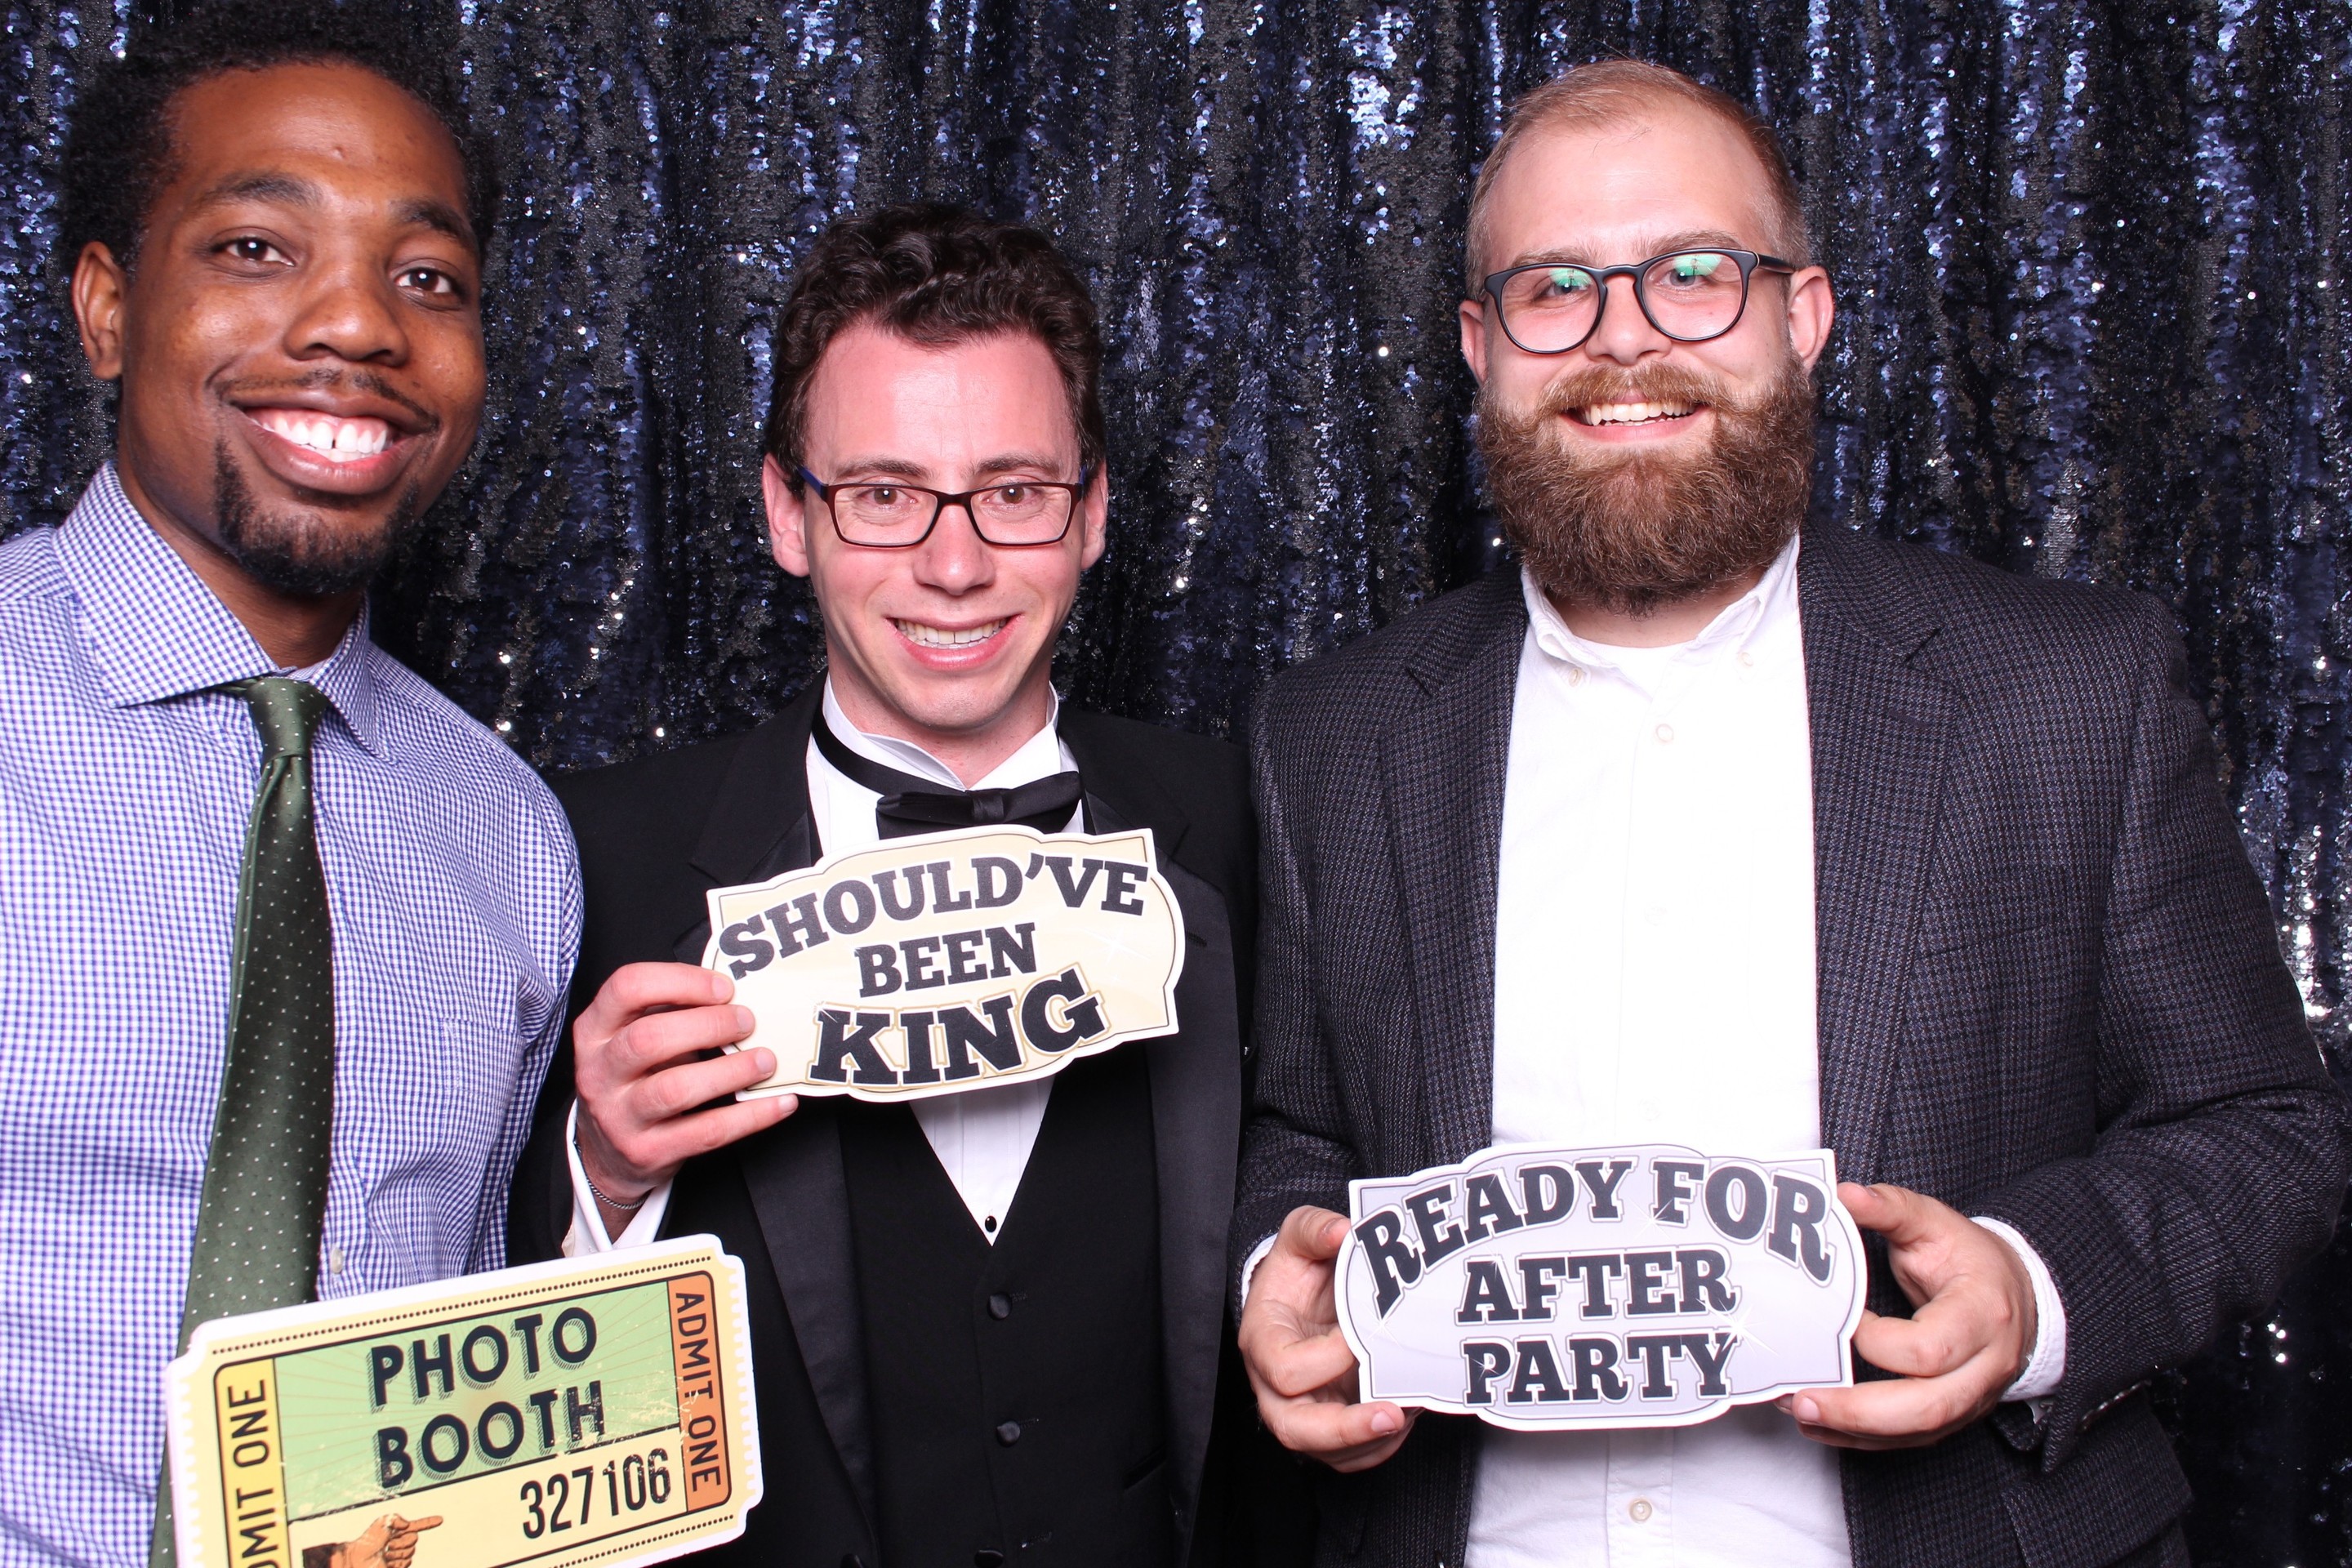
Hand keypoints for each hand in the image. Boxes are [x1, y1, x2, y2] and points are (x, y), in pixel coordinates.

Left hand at [330, 1515, 440, 1567]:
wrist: (357, 1560)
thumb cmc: (367, 1541)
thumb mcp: (381, 1522)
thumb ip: (395, 1518)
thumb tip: (407, 1524)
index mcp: (398, 1531)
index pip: (418, 1525)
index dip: (429, 1522)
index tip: (441, 1519)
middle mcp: (400, 1543)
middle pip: (414, 1539)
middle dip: (401, 1541)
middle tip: (387, 1545)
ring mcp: (399, 1556)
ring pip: (410, 1552)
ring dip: (397, 1553)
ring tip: (384, 1554)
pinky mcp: (398, 1567)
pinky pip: (406, 1563)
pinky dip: (397, 1562)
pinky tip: (386, 1563)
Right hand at [573, 962, 796, 1233]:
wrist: (608, 1156)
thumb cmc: (634, 1080)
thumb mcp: (634, 1039)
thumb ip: (670, 1012)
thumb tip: (739, 994)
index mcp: (595, 1031)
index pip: (626, 987)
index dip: (680, 981)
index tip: (724, 987)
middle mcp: (599, 1072)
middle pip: (648, 1038)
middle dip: (708, 1025)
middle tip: (748, 1022)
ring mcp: (619, 1116)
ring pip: (674, 1089)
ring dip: (730, 1071)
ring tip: (766, 1060)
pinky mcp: (647, 1152)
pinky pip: (706, 1133)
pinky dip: (750, 1116)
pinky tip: (780, 1102)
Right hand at [1237, 1204, 1416, 1471]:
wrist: (1301, 1296)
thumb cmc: (1297, 1272)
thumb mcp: (1298, 1238)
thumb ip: (1315, 1228)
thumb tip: (1342, 1231)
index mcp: (1262, 1342)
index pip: (1284, 1370)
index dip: (1324, 1359)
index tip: (1358, 1337)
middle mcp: (1273, 1387)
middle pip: (1294, 1430)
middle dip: (1346, 1429)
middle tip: (1392, 1413)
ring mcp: (1301, 1411)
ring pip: (1327, 1452)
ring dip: (1371, 1440)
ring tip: (1410, 1411)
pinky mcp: (1328, 1426)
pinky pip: (1350, 1457)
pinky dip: (1381, 1445)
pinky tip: (1406, 1416)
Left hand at [1778, 1181, 2036, 1448]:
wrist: (2015, 1294)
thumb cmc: (1972, 1260)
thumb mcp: (1936, 1223)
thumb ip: (1891, 1208)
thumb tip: (1846, 1195)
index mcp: (1982, 1316)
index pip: (1929, 1349)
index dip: (1878, 1340)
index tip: (1843, 1318)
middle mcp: (1984, 1367)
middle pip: (1927, 1408)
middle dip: (1860, 1411)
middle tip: (1803, 1400)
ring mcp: (1971, 1398)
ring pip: (1918, 1433)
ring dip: (1854, 1429)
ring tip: (1800, 1412)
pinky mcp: (1953, 1414)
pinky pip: (1909, 1439)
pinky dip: (1861, 1438)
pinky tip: (1819, 1425)